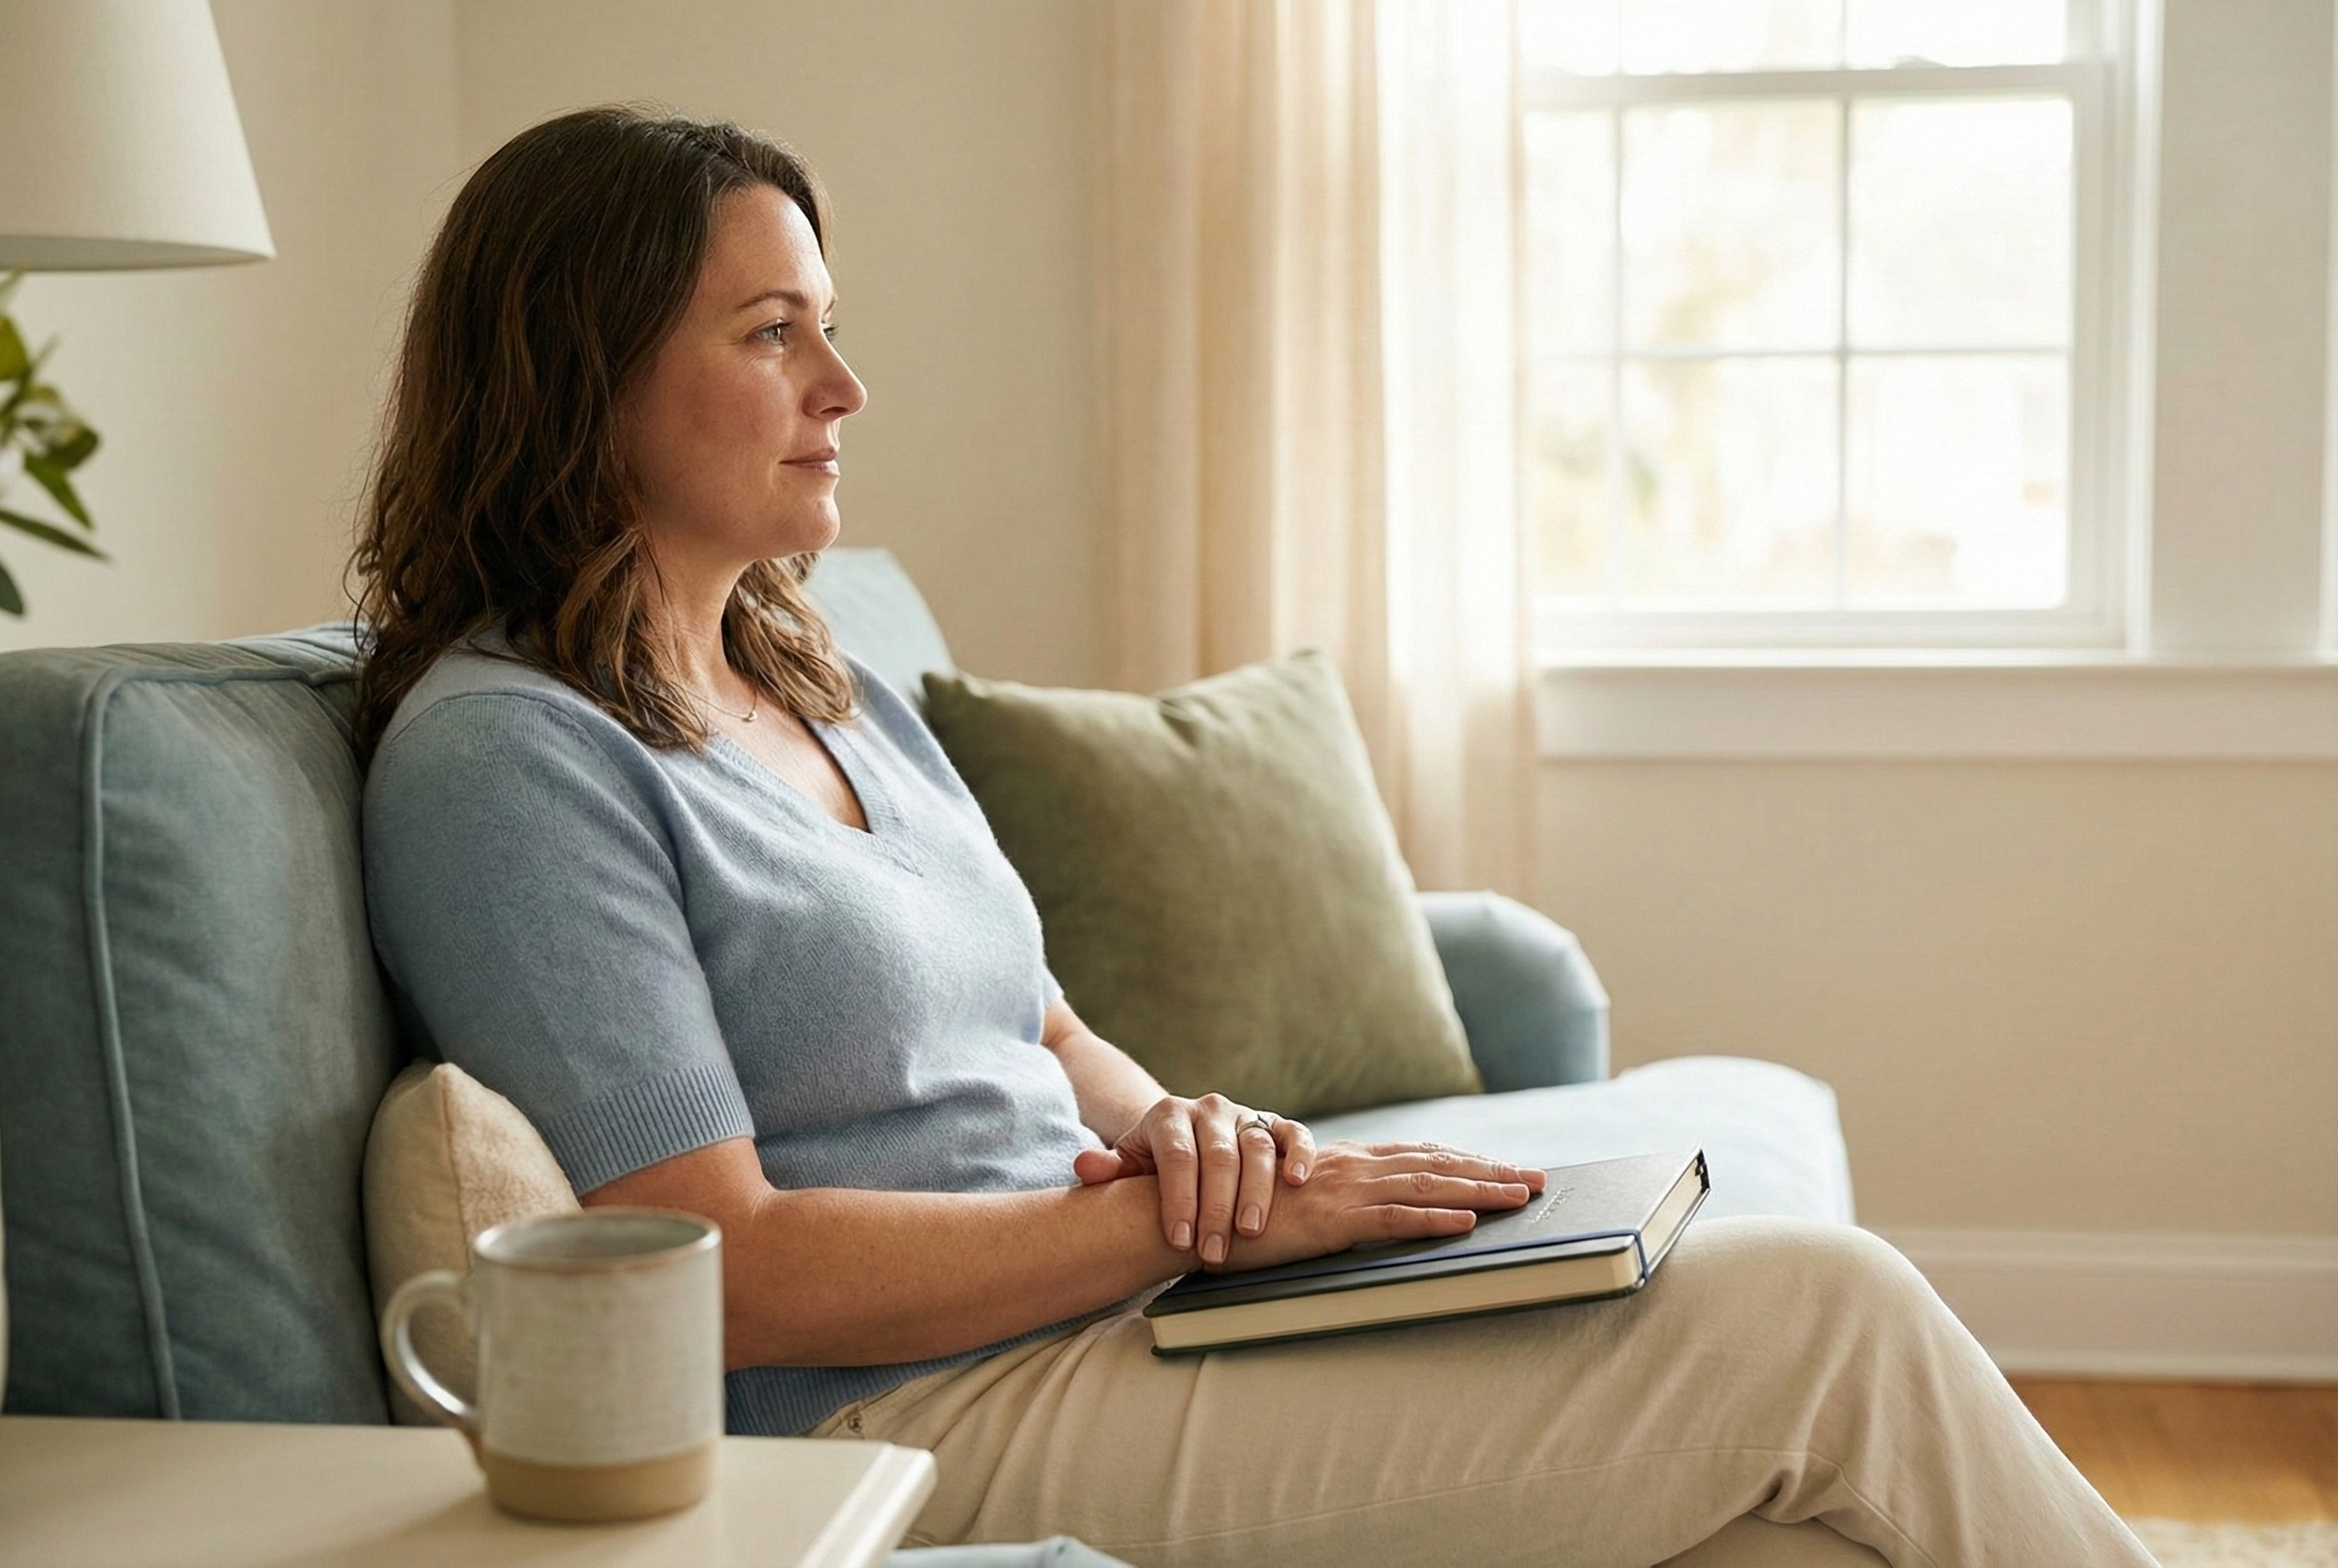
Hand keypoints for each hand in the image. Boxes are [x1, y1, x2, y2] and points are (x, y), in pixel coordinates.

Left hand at [1073, 1093, 1317, 1264]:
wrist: (1187, 1137)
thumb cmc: (1155, 1163)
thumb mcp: (1129, 1164)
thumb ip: (1109, 1169)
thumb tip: (1085, 1167)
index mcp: (1168, 1115)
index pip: (1176, 1156)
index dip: (1179, 1199)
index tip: (1179, 1240)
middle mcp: (1208, 1109)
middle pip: (1218, 1157)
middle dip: (1216, 1208)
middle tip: (1213, 1252)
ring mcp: (1244, 1114)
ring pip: (1255, 1148)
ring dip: (1255, 1192)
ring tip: (1250, 1232)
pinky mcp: (1274, 1123)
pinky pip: (1292, 1132)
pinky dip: (1297, 1154)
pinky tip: (1296, 1182)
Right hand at [1212, 1140, 1545, 1272]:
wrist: (1187, 1210)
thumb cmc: (1231, 1212)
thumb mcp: (1289, 1198)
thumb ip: (1325, 1197)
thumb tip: (1360, 1207)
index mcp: (1340, 1161)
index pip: (1415, 1154)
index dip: (1462, 1159)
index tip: (1501, 1166)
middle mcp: (1347, 1166)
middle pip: (1433, 1163)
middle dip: (1489, 1170)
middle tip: (1535, 1179)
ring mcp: (1341, 1191)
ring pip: (1425, 1184)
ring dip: (1479, 1190)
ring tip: (1520, 1196)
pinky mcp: (1330, 1220)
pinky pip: (1393, 1218)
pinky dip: (1434, 1217)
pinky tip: (1466, 1221)